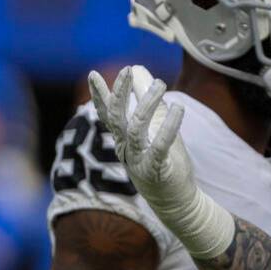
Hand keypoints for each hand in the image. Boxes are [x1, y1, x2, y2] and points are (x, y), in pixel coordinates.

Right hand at [89, 66, 232, 258]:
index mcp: (123, 140)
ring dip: (146, 103)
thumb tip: (139, 69)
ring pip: (136, 128)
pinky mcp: (157, 169)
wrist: (175, 200)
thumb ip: (146, 100)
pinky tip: (177, 108)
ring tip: (160, 84)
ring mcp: (140, 160)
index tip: (93, 74)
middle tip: (127, 70)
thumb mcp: (155, 126)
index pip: (107, 114)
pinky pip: (160, 145)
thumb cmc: (164, 161)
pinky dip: (169, 126)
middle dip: (119, 93)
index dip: (99, 95)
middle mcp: (126, 149)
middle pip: (116, 118)